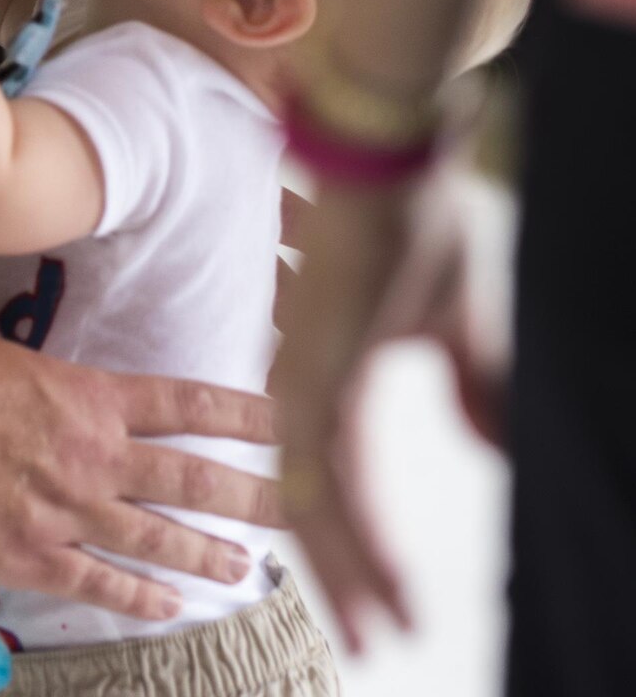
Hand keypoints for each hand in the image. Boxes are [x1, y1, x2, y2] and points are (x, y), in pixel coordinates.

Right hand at [0, 326, 280, 617]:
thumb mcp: (9, 358)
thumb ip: (52, 388)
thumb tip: (66, 395)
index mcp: (90, 394)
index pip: (186, 401)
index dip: (242, 411)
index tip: (287, 414)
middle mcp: (93, 453)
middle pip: (190, 475)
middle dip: (251, 492)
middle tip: (300, 504)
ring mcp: (66, 509)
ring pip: (156, 537)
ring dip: (206, 552)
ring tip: (246, 566)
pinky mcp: (30, 555)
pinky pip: (100, 584)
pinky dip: (140, 598)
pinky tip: (170, 608)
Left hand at [274, 170, 506, 651]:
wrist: (396, 154)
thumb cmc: (419, 224)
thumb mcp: (455, 323)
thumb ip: (468, 384)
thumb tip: (491, 445)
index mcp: (331, 369)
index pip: (334, 478)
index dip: (363, 545)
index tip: (392, 608)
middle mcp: (305, 380)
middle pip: (314, 501)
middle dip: (348, 577)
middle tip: (377, 641)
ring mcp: (304, 378)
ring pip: (316, 502)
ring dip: (353, 571)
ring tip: (382, 630)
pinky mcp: (315, 371)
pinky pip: (326, 475)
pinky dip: (356, 535)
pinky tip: (380, 579)